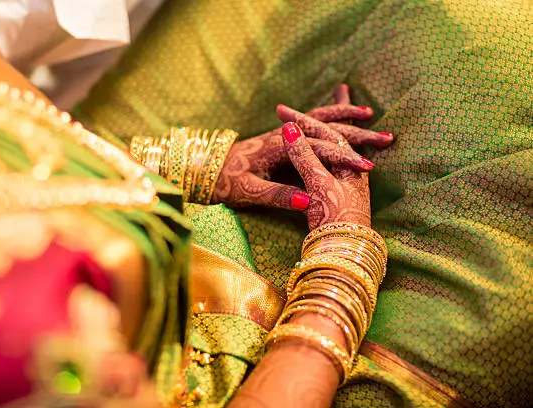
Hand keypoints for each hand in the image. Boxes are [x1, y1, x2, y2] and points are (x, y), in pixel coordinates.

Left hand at [212, 85, 391, 210]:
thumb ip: (278, 196)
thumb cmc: (226, 182)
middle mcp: (283, 135)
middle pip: (326, 127)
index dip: (344, 158)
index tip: (367, 168)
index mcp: (278, 146)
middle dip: (357, 133)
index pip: (319, 149)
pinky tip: (342, 119)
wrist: (207, 169)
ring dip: (345, 117)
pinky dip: (331, 118)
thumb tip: (308, 201)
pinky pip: (312, 122)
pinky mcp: (283, 137)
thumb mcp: (250, 193)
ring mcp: (284, 133)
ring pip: (320, 118)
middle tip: (386, 137)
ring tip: (370, 116)